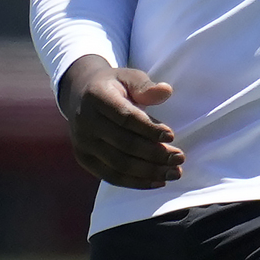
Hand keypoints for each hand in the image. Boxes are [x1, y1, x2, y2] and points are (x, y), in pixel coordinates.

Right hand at [58, 54, 185, 189]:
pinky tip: (157, 181)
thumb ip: (145, 85)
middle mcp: (85, 122)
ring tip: (174, 172)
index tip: (171, 136)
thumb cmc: (113, 86)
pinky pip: (111, 176)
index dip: (149, 129)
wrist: (79, 95)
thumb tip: (166, 91)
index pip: (124, 117)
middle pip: (123, 144)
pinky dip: (136, 182)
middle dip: (155, 154)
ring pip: (119, 165)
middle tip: (179, 158)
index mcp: (96, 97)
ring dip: (149, 171)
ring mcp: (82, 143)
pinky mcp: (84, 159)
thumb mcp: (128, 77)